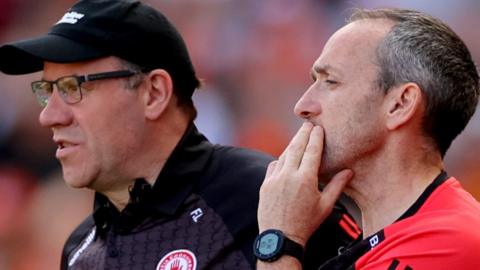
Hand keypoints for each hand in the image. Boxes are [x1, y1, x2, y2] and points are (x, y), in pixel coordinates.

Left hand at [258, 122, 352, 245]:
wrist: (280, 237)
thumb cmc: (306, 223)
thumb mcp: (325, 206)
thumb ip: (337, 186)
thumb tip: (348, 172)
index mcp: (306, 179)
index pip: (312, 151)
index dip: (315, 138)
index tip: (318, 128)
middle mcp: (289, 175)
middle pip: (296, 148)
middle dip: (302, 134)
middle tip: (307, 125)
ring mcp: (274, 179)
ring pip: (283, 155)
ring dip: (291, 145)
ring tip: (298, 138)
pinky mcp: (265, 184)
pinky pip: (273, 166)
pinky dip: (280, 159)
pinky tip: (285, 157)